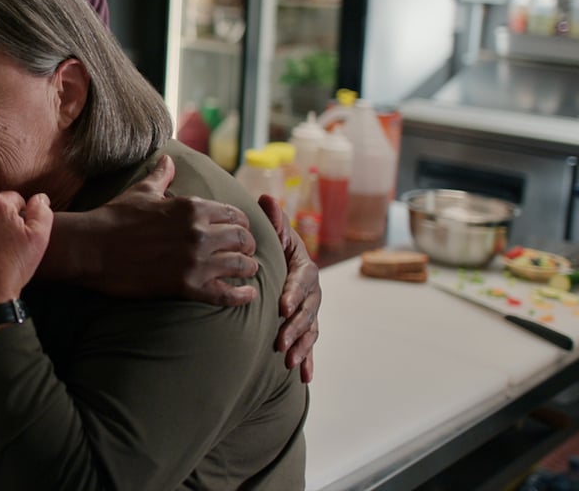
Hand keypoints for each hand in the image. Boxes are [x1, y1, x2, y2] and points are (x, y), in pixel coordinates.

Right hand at [89, 155, 258, 302]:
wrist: (92, 248)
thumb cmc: (114, 217)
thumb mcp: (142, 192)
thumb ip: (161, 175)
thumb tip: (168, 159)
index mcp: (192, 207)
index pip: (234, 214)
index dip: (242, 223)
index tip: (240, 231)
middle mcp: (199, 232)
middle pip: (243, 240)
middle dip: (249, 246)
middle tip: (247, 252)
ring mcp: (195, 260)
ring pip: (240, 265)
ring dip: (248, 269)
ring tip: (248, 272)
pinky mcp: (186, 286)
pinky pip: (226, 293)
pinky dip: (241, 296)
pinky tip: (248, 296)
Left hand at [258, 194, 318, 382]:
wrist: (275, 261)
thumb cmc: (273, 245)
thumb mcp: (273, 232)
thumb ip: (273, 220)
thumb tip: (267, 200)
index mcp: (303, 266)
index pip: (302, 279)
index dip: (294, 293)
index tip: (282, 306)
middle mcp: (310, 289)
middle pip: (308, 309)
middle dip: (295, 326)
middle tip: (280, 340)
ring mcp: (308, 309)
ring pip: (310, 329)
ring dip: (301, 345)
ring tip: (288, 360)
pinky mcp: (303, 325)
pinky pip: (309, 343)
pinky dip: (309, 360)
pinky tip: (304, 377)